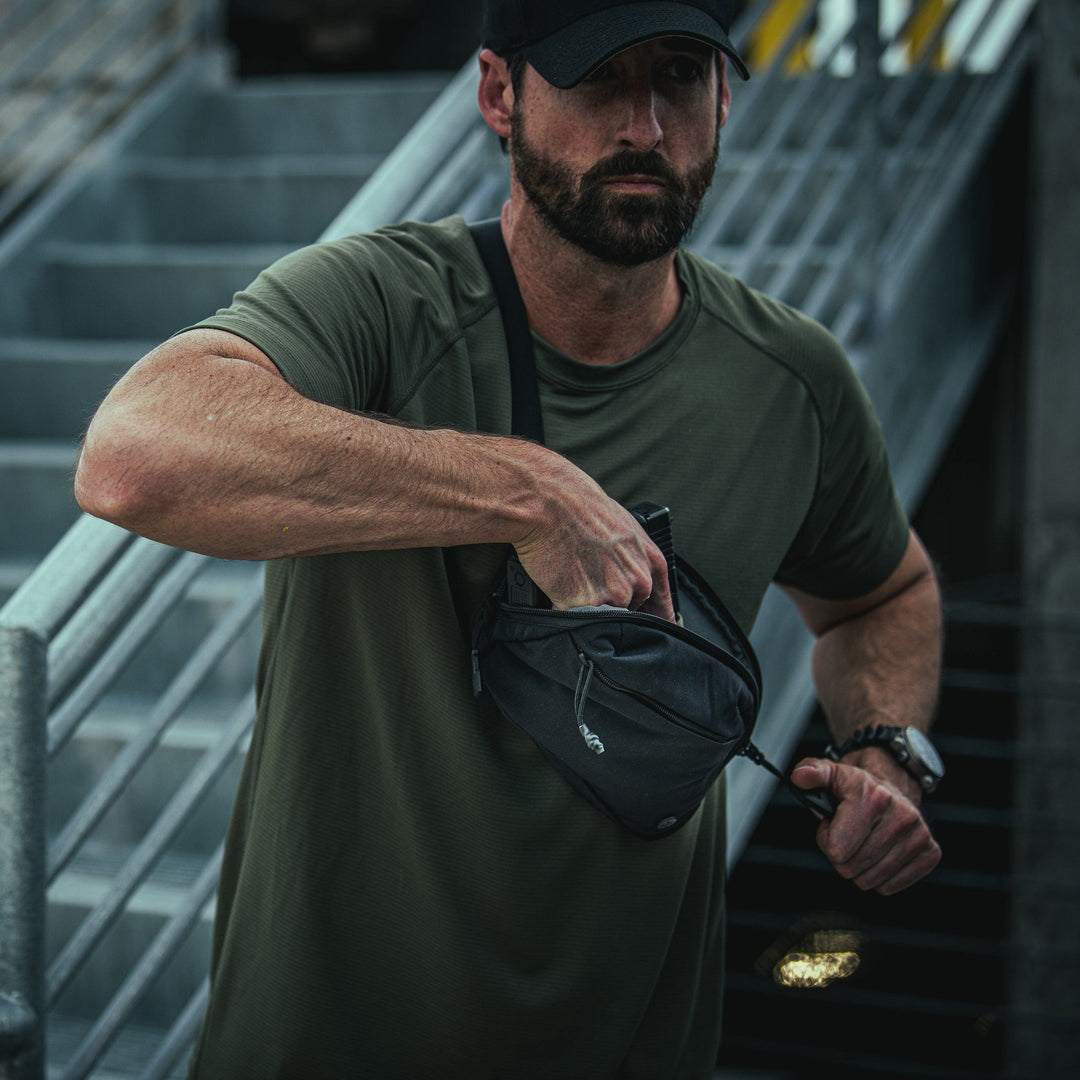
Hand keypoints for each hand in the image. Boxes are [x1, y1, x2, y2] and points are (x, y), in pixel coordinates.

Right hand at [511, 453, 674, 620]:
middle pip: (629, 610)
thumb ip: (636, 557)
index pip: (660, 605)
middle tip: (589, 577)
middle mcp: (638, 581)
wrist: (550, 504)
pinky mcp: (586, 604)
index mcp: (651, 562)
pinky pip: (577, 616)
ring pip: (603, 615)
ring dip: (589, 604)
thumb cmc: (582, 507)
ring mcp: (613, 595)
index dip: (653, 616)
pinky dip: (566, 606)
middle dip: (612, 601)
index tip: (652, 628)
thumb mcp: (625, 526)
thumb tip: (636, 578)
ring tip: (573, 574)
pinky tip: (560, 582)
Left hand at [789, 755, 940, 894]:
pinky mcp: (930, 853)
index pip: (837, 849)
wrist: (892, 787)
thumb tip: (800, 777)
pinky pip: (890, 886)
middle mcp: (902, 816)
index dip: (826, 839)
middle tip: (847, 834)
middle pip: (851, 868)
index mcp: (874, 797)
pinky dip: (879, 876)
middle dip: (841, 855)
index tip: (831, 824)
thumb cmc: (856, 787)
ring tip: (863, 841)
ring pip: (870, 881)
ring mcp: (919, 836)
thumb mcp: (830, 773)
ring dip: (860, 866)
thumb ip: (811, 772)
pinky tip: (880, 852)